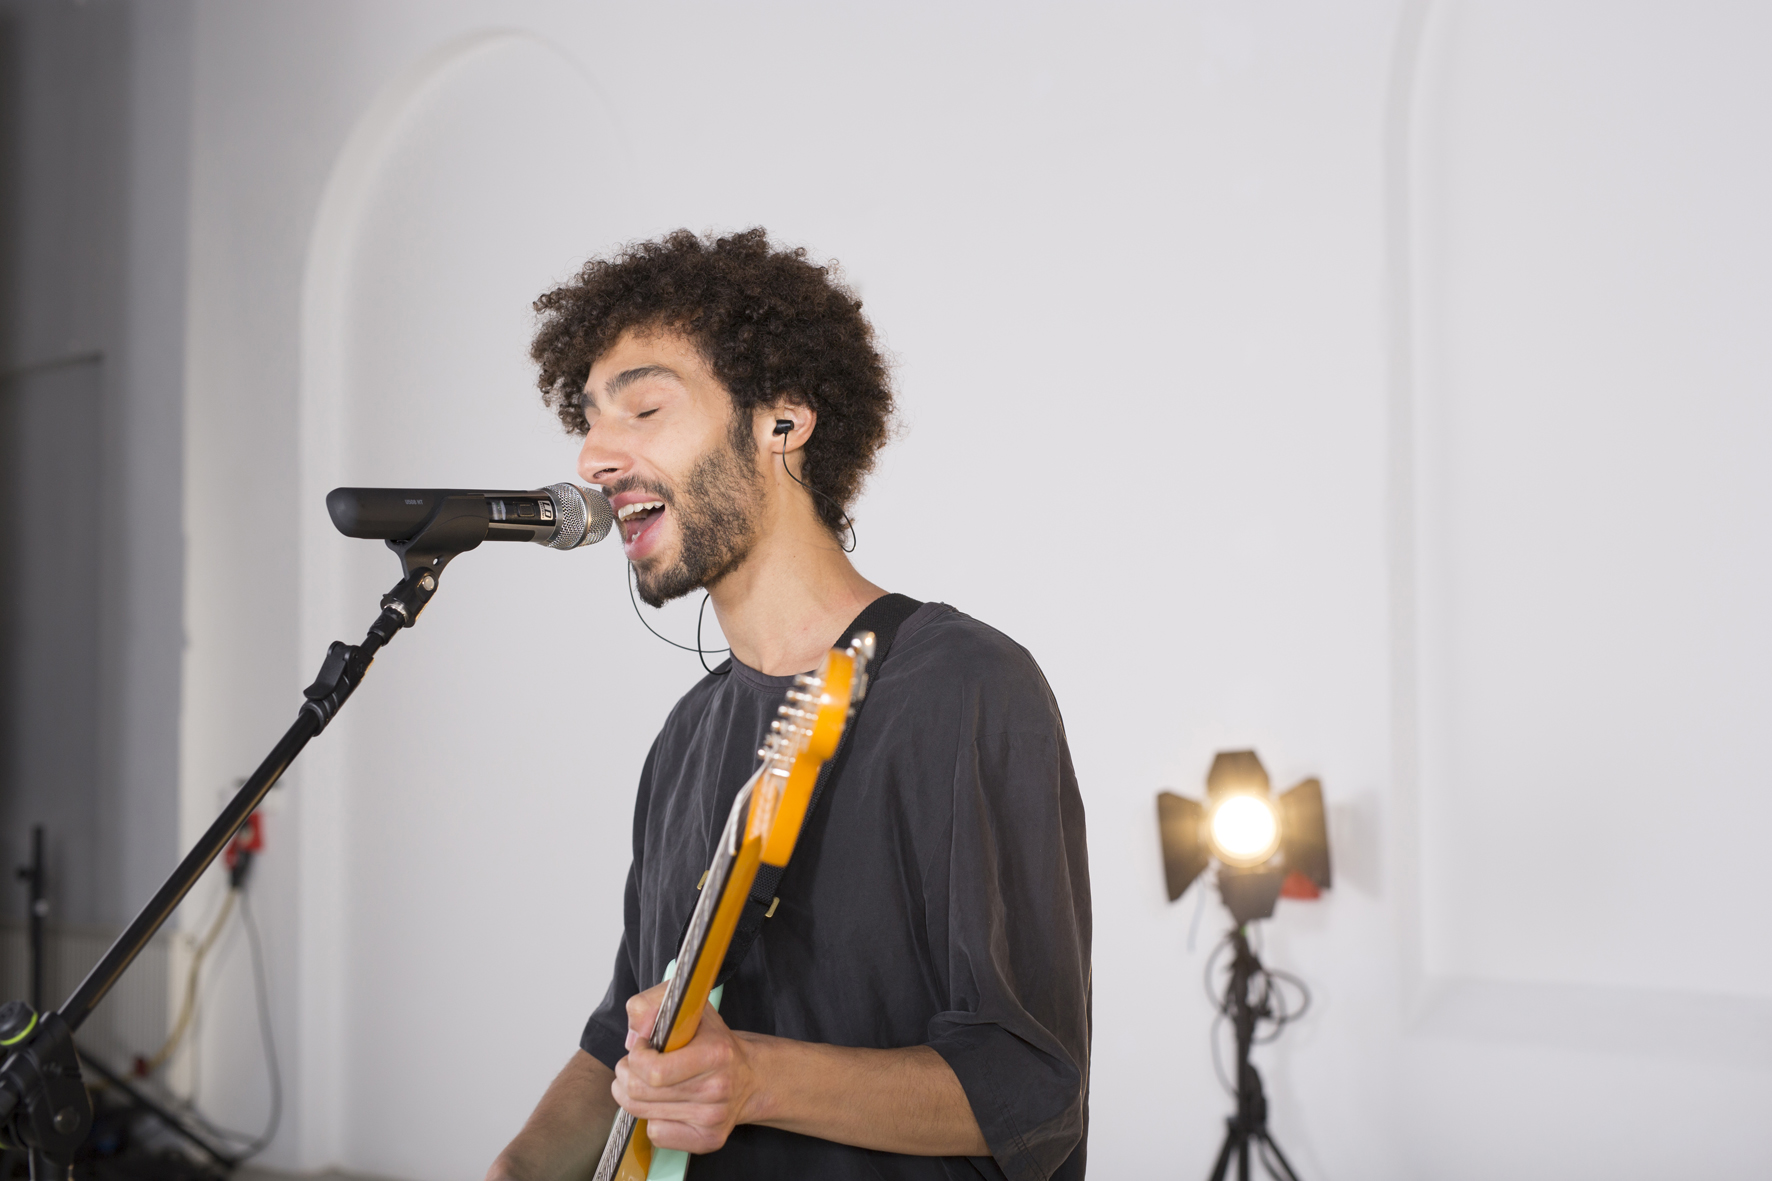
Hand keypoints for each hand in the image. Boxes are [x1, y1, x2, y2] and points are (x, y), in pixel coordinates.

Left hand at [614, 982, 768, 1153]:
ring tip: (645, 1082)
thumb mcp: (690, 1008)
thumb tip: (634, 1035)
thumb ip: (653, 1004)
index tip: (642, 1047)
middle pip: (640, 1093)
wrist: (751, 1078)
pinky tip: (664, 1105)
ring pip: (643, 1114)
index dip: (636, 1057)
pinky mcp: (708, 1140)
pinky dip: (652, 1119)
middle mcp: (717, 1089)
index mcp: (716, 1053)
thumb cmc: (715, 1041)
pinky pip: (657, 1135)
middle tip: (634, 1065)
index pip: (654, 1070)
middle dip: (626, 1075)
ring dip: (633, 1096)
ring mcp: (713, 1118)